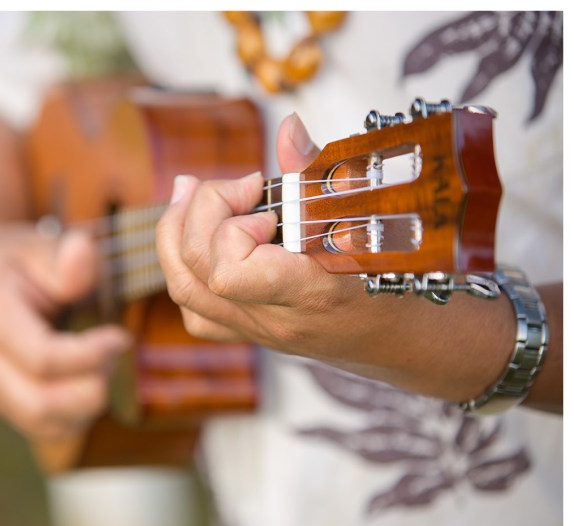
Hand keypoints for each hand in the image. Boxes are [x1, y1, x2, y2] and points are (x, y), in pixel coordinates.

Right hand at [0, 223, 130, 440]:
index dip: (90, 355)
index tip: (120, 336)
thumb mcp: (40, 245)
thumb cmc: (16, 262)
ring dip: (87, 406)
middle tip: (112, 355)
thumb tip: (83, 251)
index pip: (42, 359)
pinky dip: (78, 416)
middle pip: (40, 405)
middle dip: (91, 389)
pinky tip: (88, 380)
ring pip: (45, 426)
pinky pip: (46, 430)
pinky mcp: (2, 405)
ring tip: (101, 365)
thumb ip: (67, 255)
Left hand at [155, 113, 516, 402]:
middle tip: (235, 188)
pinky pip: (195, 308)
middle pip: (194, 276)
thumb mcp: (375, 223)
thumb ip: (323, 176)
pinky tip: (201, 235)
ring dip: (178, 234)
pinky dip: (185, 266)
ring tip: (194, 195)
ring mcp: (256, 331)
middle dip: (198, 216)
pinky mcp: (247, 332)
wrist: (402, 341)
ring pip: (185, 292)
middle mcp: (273, 319)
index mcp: (308, 294)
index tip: (263, 203)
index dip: (230, 229)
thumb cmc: (396, 280)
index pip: (229, 274)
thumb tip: (288, 130)